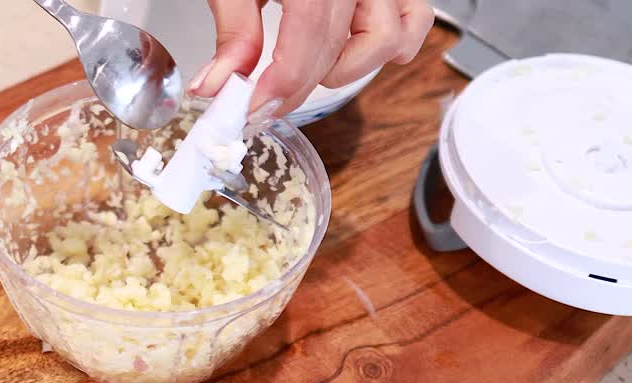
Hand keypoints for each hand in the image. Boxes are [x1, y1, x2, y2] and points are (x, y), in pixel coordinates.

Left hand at [193, 0, 433, 119]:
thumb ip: (233, 30)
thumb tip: (217, 87)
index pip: (307, 47)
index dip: (280, 89)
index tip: (251, 113)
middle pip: (338, 52)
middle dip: (297, 87)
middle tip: (260, 101)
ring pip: (390, 40)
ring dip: (348, 67)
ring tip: (305, 65)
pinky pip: (415, 19)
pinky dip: (390, 44)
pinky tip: (349, 48)